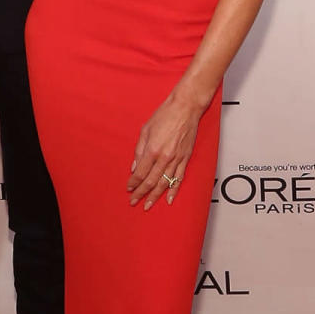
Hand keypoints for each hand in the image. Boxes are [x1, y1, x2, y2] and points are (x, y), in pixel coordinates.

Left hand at [127, 85, 206, 209]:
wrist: (185, 108)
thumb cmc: (165, 115)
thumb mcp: (145, 130)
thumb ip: (139, 150)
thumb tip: (135, 167)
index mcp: (152, 150)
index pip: (140, 173)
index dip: (133, 182)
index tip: (129, 188)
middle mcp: (165, 157)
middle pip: (151, 181)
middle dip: (141, 193)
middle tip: (134, 202)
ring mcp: (176, 159)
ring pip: (164, 183)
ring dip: (155, 195)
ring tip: (148, 205)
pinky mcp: (185, 159)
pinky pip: (179, 178)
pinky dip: (174, 190)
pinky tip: (169, 199)